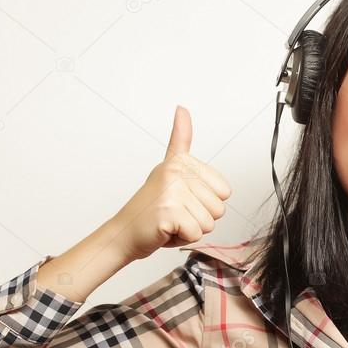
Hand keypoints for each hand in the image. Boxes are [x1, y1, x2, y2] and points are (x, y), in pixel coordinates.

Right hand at [109, 106, 232, 260]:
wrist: (123, 233)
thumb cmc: (150, 208)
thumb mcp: (169, 171)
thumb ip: (180, 140)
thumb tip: (182, 107)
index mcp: (181, 161)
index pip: (225, 191)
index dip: (206, 203)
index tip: (181, 198)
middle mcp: (176, 172)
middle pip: (219, 209)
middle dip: (198, 218)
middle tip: (173, 213)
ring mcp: (172, 191)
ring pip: (209, 223)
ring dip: (190, 229)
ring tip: (169, 221)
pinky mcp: (169, 212)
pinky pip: (196, 234)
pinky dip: (182, 239)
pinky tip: (165, 230)